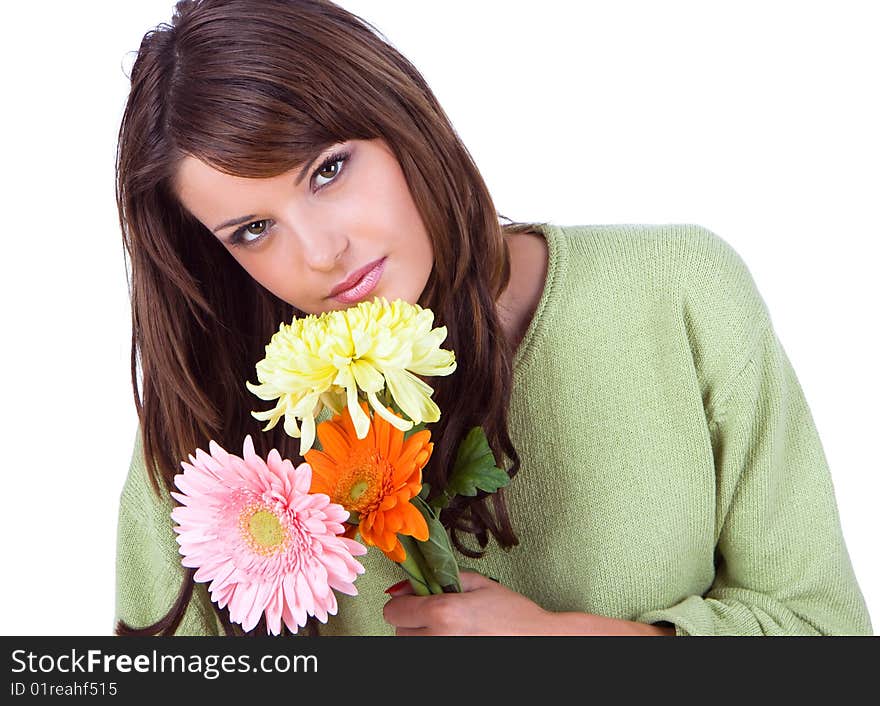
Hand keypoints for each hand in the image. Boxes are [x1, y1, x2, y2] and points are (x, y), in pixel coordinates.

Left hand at [382, 571, 676, 635]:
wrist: (540, 641)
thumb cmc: (512, 612)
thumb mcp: (477, 583)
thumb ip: (438, 579)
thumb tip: (401, 587)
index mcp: (443, 613)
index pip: (393, 612)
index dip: (403, 603)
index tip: (416, 600)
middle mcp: (438, 640)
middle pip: (399, 632)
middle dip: (413, 621)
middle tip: (439, 615)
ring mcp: (444, 659)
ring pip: (410, 647)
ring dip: (422, 637)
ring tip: (450, 630)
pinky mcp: (451, 675)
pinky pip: (428, 658)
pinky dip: (434, 648)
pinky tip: (455, 641)